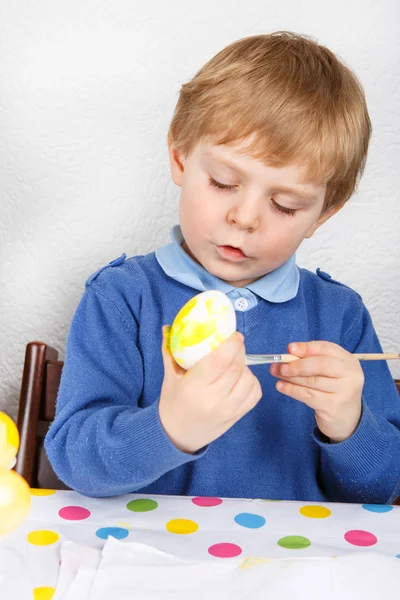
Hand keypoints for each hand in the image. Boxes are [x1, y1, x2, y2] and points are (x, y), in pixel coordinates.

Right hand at [159, 326, 261, 453]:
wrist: (176, 436)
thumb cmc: (172, 403)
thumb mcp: (169, 376)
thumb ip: (170, 351)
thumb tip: (167, 327)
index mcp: (194, 386)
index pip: (220, 360)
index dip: (231, 344)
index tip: (233, 335)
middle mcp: (213, 399)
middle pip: (237, 367)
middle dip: (239, 350)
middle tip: (234, 344)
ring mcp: (228, 410)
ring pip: (248, 379)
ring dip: (245, 366)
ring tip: (235, 363)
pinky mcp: (237, 417)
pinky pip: (255, 394)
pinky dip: (251, 382)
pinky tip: (241, 378)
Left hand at [270, 341, 363, 441]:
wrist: (347, 417)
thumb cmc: (333, 388)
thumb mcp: (328, 372)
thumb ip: (312, 361)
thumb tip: (287, 354)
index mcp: (349, 361)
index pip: (328, 348)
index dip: (307, 348)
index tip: (290, 348)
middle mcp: (351, 375)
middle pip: (322, 364)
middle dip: (299, 364)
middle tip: (281, 366)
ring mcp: (344, 392)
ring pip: (313, 381)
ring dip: (291, 377)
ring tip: (277, 374)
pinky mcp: (334, 407)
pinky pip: (308, 395)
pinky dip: (292, 390)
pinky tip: (281, 386)